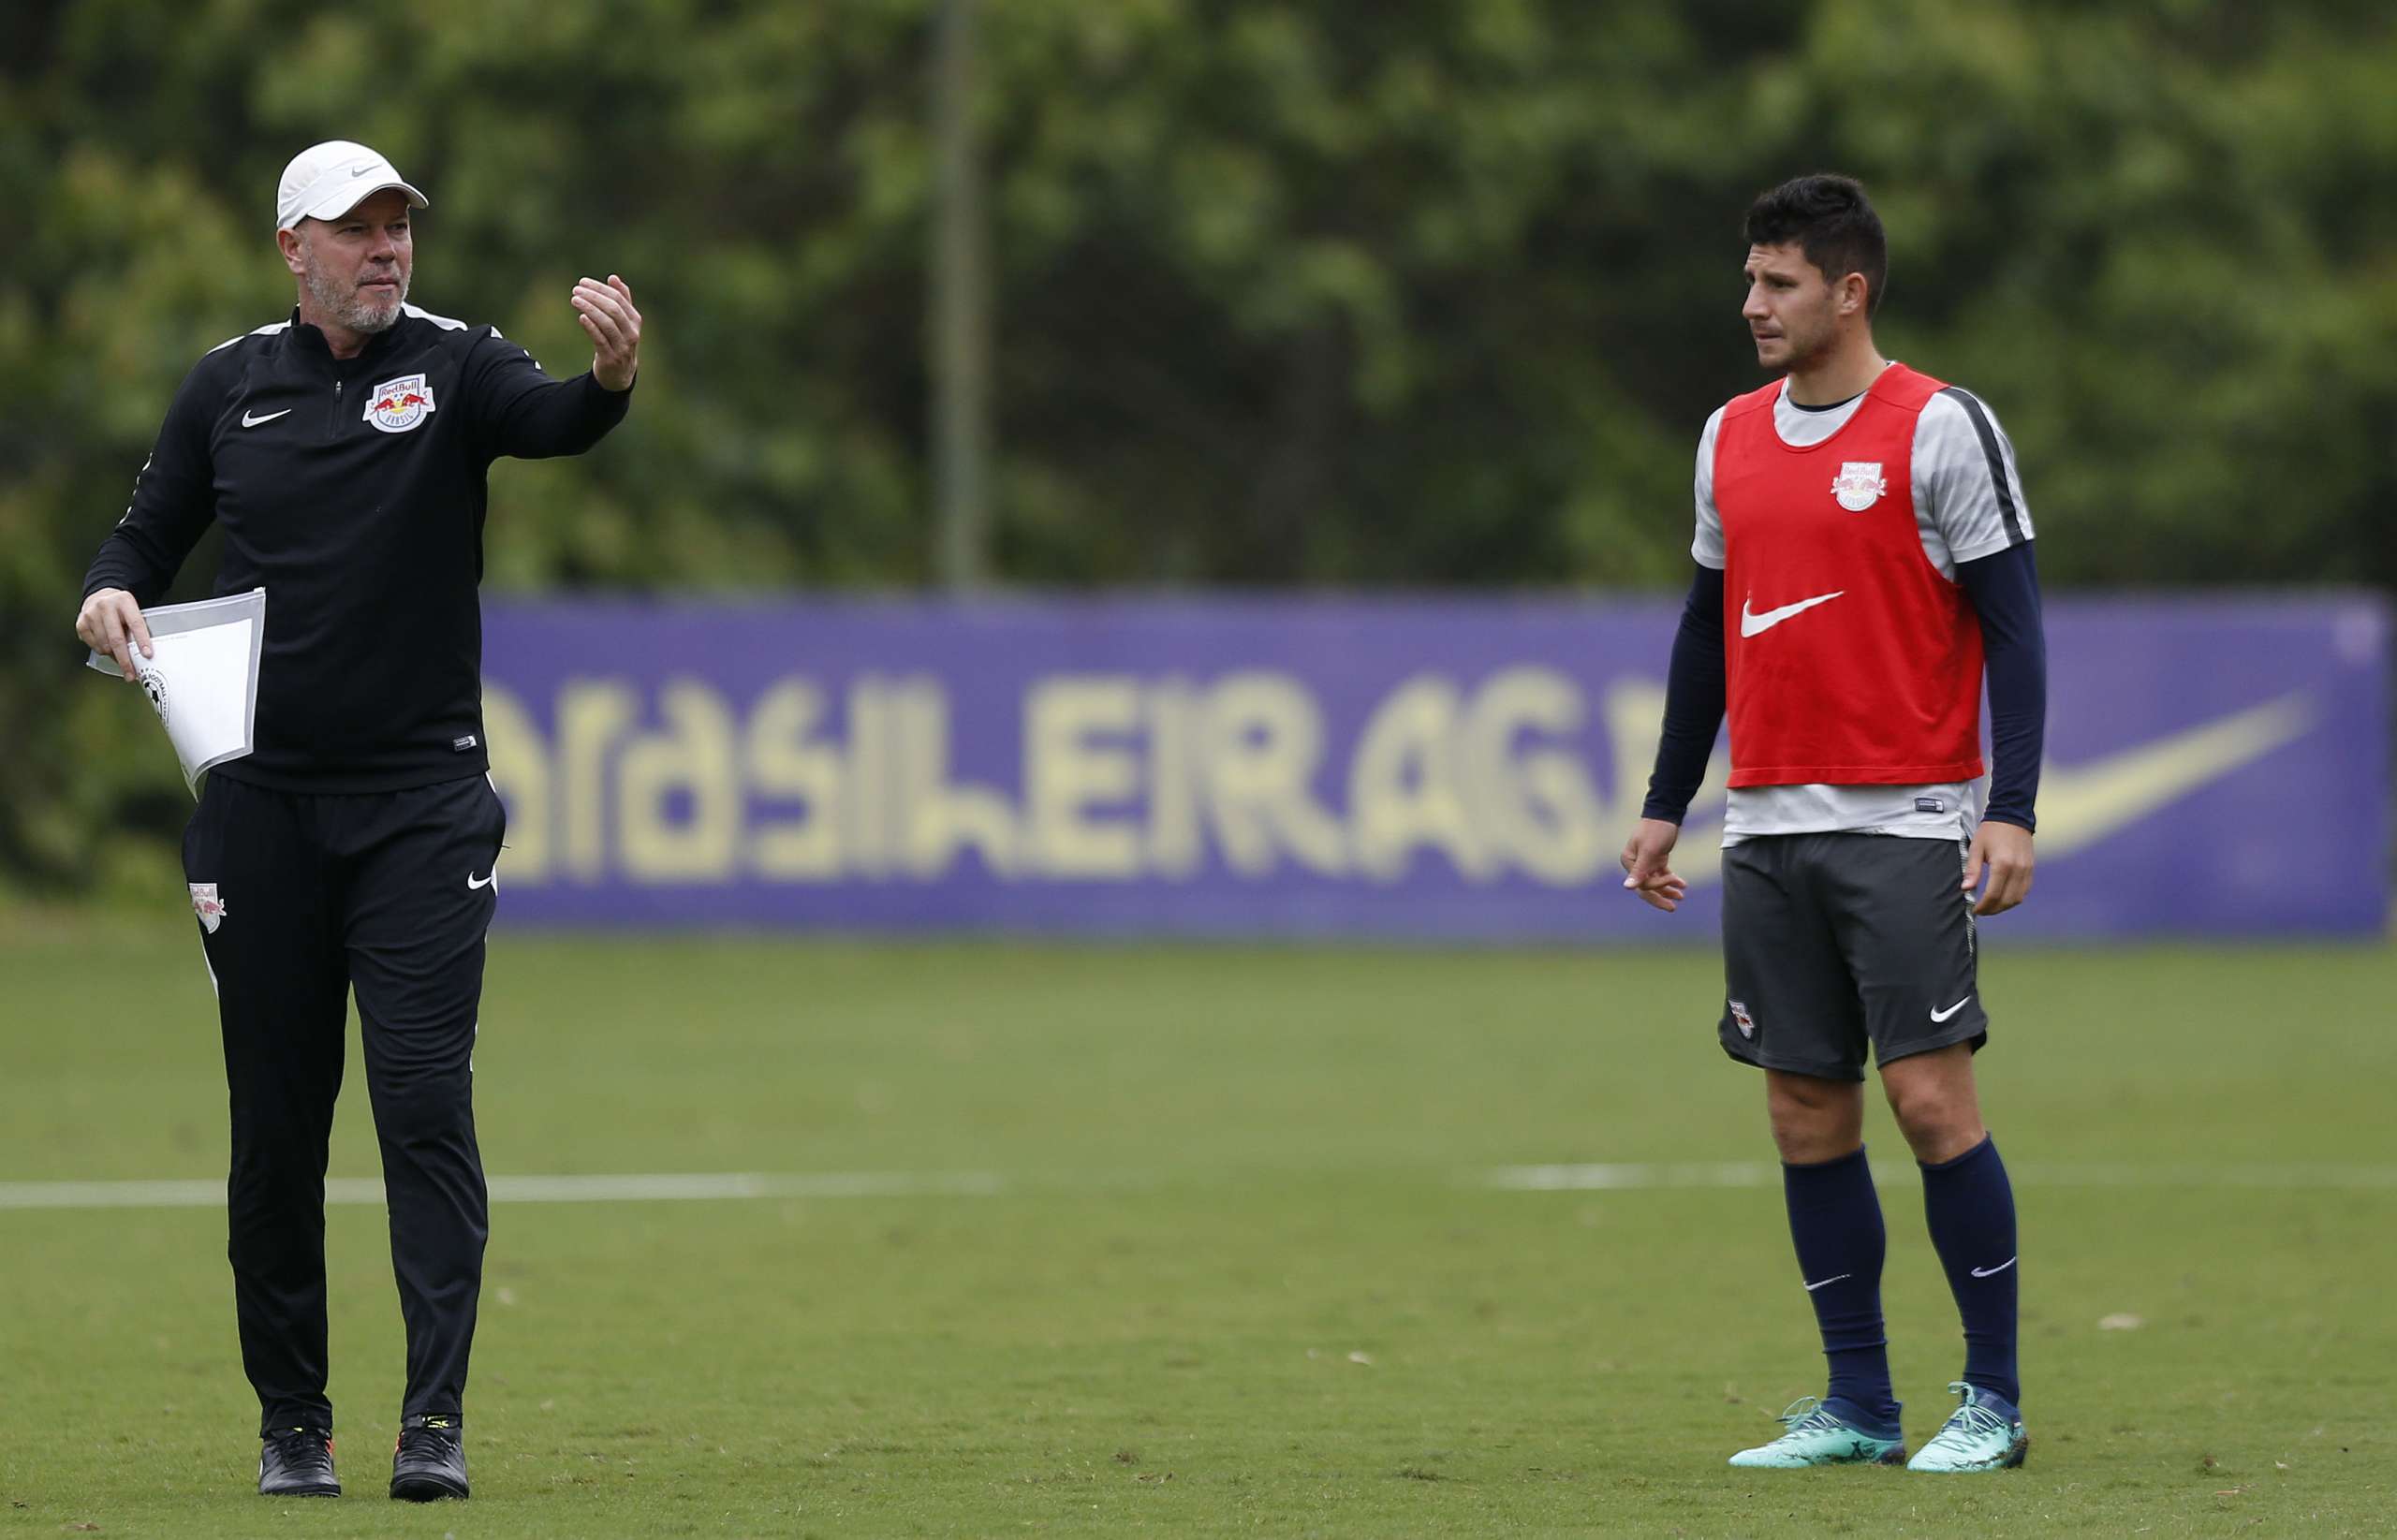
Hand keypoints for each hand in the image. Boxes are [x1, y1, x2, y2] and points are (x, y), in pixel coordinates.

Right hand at [76, 588, 150, 681]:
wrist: (100, 597)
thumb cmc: (122, 611)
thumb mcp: (133, 612)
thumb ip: (137, 629)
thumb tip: (143, 656)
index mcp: (124, 601)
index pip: (135, 623)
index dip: (142, 640)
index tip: (148, 655)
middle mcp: (105, 606)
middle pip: (116, 638)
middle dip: (125, 660)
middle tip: (131, 675)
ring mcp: (90, 614)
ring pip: (104, 645)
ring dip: (114, 656)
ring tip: (122, 658)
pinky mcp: (81, 624)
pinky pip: (94, 646)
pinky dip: (103, 652)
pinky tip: (109, 648)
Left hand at [573, 275, 641, 391]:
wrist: (620, 375)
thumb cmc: (619, 342)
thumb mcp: (624, 322)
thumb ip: (622, 300)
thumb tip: (613, 277)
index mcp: (635, 321)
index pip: (619, 299)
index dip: (600, 288)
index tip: (583, 282)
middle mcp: (631, 333)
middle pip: (613, 309)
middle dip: (594, 297)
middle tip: (576, 289)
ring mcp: (622, 347)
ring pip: (607, 323)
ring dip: (590, 309)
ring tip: (574, 300)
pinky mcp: (610, 359)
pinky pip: (600, 340)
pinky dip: (591, 327)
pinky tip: (581, 317)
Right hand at [1619, 817, 1688, 912]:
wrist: (1666, 813)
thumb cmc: (1656, 830)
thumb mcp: (1649, 851)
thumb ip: (1640, 871)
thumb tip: (1627, 888)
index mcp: (1629, 861)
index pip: (1642, 883)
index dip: (1657, 885)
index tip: (1672, 879)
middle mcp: (1635, 863)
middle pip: (1646, 887)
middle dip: (1660, 897)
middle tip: (1673, 908)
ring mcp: (1645, 862)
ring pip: (1655, 882)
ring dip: (1667, 889)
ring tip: (1680, 897)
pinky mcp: (1656, 859)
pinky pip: (1662, 875)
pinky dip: (1671, 880)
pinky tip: (1682, 885)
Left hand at [1964, 820, 2034, 914]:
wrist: (2012, 816)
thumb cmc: (1991, 831)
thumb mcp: (1976, 848)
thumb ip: (1972, 870)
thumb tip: (1966, 889)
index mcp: (2002, 864)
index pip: (1993, 895)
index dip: (1983, 906)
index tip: (1975, 910)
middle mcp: (2017, 869)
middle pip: (2006, 900)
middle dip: (1993, 909)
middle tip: (1981, 910)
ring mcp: (2027, 870)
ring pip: (2018, 898)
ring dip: (2004, 906)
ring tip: (1991, 907)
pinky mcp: (2031, 869)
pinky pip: (2024, 890)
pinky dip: (2014, 898)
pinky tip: (2003, 897)